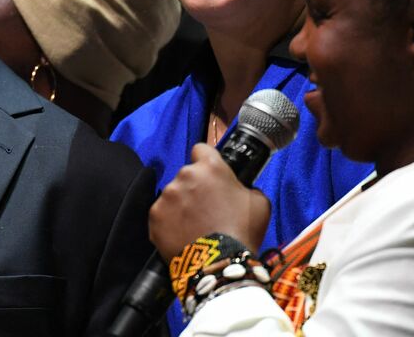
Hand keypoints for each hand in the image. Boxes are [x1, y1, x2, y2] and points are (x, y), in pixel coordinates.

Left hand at [149, 143, 271, 261]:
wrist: (219, 265)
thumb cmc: (242, 232)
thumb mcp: (259, 202)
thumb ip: (244, 186)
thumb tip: (236, 186)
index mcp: (210, 167)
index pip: (202, 149)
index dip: (207, 160)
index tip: (211, 174)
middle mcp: (184, 175)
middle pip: (188, 175)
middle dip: (196, 187)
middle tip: (207, 208)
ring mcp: (167, 195)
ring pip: (174, 194)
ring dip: (182, 204)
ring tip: (195, 225)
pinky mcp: (155, 214)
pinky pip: (162, 213)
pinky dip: (170, 221)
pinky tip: (183, 234)